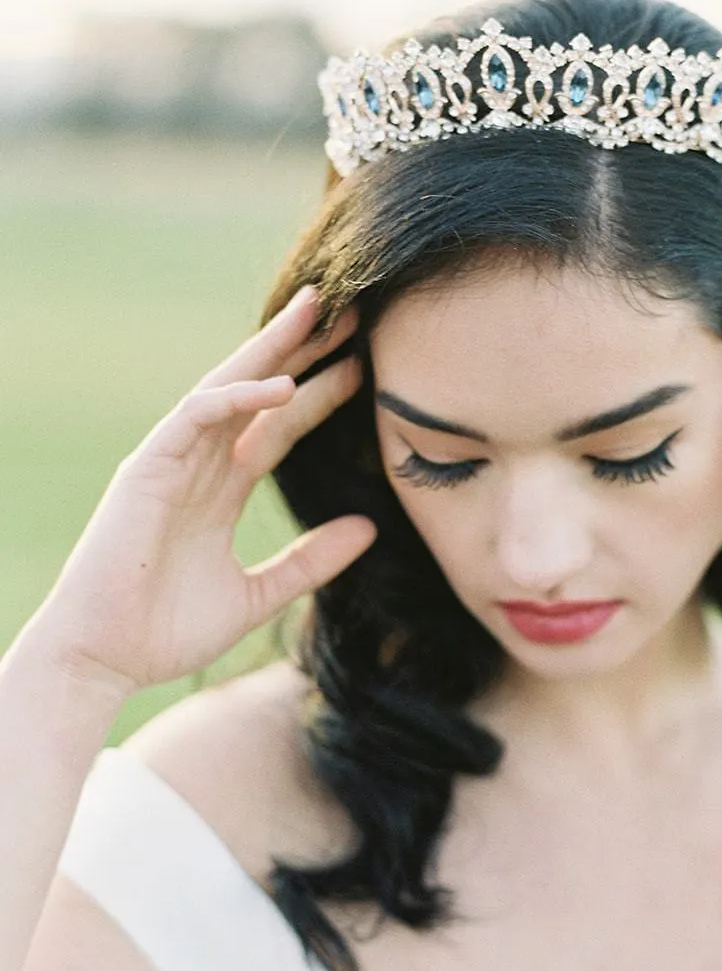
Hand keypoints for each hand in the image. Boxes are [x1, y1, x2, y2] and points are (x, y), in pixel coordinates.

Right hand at [30, 287, 376, 696]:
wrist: (104, 661)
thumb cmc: (166, 632)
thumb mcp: (258, 593)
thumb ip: (310, 561)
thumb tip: (369, 528)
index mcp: (219, 489)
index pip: (278, 426)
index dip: (320, 394)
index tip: (365, 368)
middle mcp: (197, 465)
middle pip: (256, 391)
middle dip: (300, 349)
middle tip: (349, 309)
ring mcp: (170, 461)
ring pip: (227, 387)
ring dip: (272, 349)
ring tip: (318, 313)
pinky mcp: (146, 468)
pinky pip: (195, 416)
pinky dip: (237, 397)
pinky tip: (281, 385)